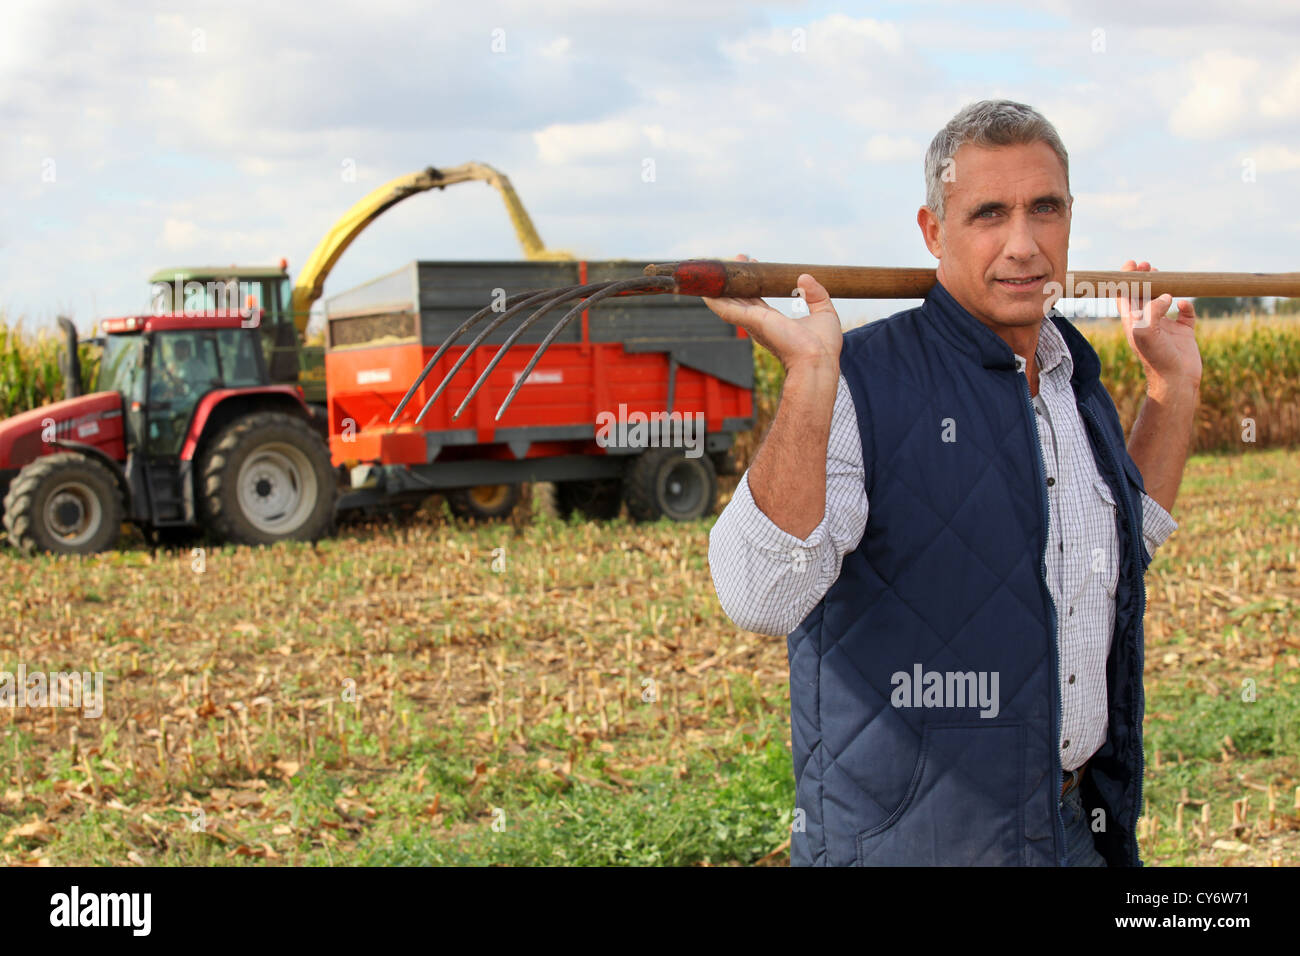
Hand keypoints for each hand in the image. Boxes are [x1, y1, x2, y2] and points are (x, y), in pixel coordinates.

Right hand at [701, 254, 841, 372]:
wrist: (818, 359)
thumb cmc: (822, 346)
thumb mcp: (824, 312)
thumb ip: (816, 294)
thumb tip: (804, 277)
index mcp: (774, 323)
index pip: (758, 299)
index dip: (754, 282)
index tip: (755, 264)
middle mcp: (760, 324)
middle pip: (742, 297)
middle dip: (738, 278)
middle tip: (738, 257)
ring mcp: (754, 323)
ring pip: (731, 301)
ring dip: (725, 285)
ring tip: (720, 267)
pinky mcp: (752, 322)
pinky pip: (727, 310)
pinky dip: (715, 301)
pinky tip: (705, 292)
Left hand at [1114, 260, 1201, 397]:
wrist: (1176, 381)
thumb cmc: (1156, 358)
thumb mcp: (1146, 332)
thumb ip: (1151, 310)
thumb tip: (1165, 295)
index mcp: (1133, 323)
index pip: (1125, 297)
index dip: (1126, 280)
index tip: (1131, 264)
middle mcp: (1148, 324)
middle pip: (1142, 296)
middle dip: (1143, 280)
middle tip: (1147, 265)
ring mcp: (1166, 328)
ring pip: (1163, 302)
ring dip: (1163, 288)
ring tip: (1161, 274)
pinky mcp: (1184, 333)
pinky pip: (1186, 314)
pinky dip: (1188, 306)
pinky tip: (1185, 304)